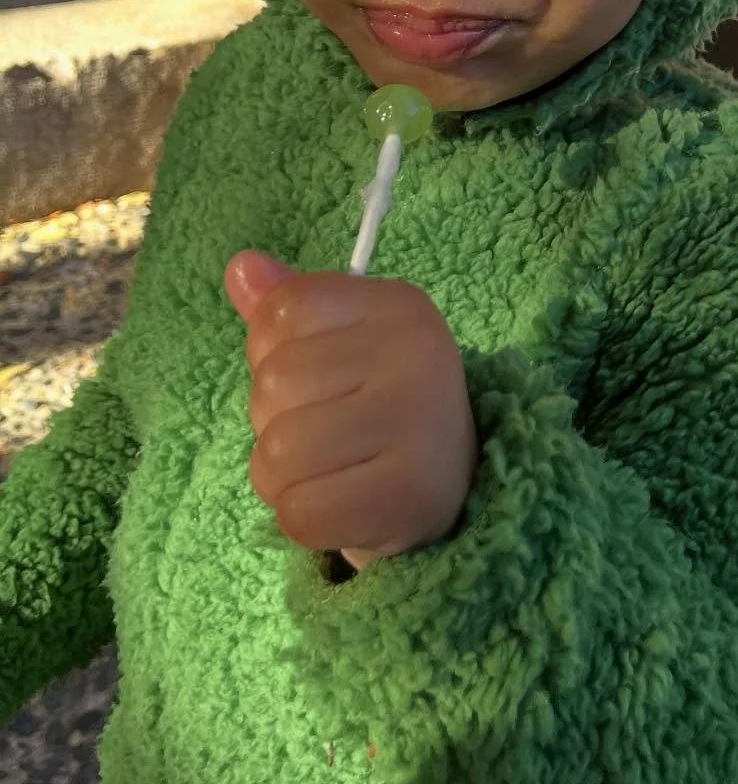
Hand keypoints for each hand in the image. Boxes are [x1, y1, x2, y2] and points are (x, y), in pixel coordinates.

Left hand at [225, 253, 477, 570]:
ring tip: (329, 469)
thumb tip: (240, 266)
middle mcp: (416, 354)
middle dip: (276, 419)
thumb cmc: (379, 404)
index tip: (317, 374)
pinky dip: (301, 517)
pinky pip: (298, 512)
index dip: (272, 351)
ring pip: (278, 453)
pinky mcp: (407, 494)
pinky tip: (339, 503)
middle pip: (273, 383)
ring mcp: (418, 424)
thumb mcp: (341, 342)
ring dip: (283, 476)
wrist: (452, 483)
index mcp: (399, 305)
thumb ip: (285, 308)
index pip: (282, 311)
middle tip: (328, 431)